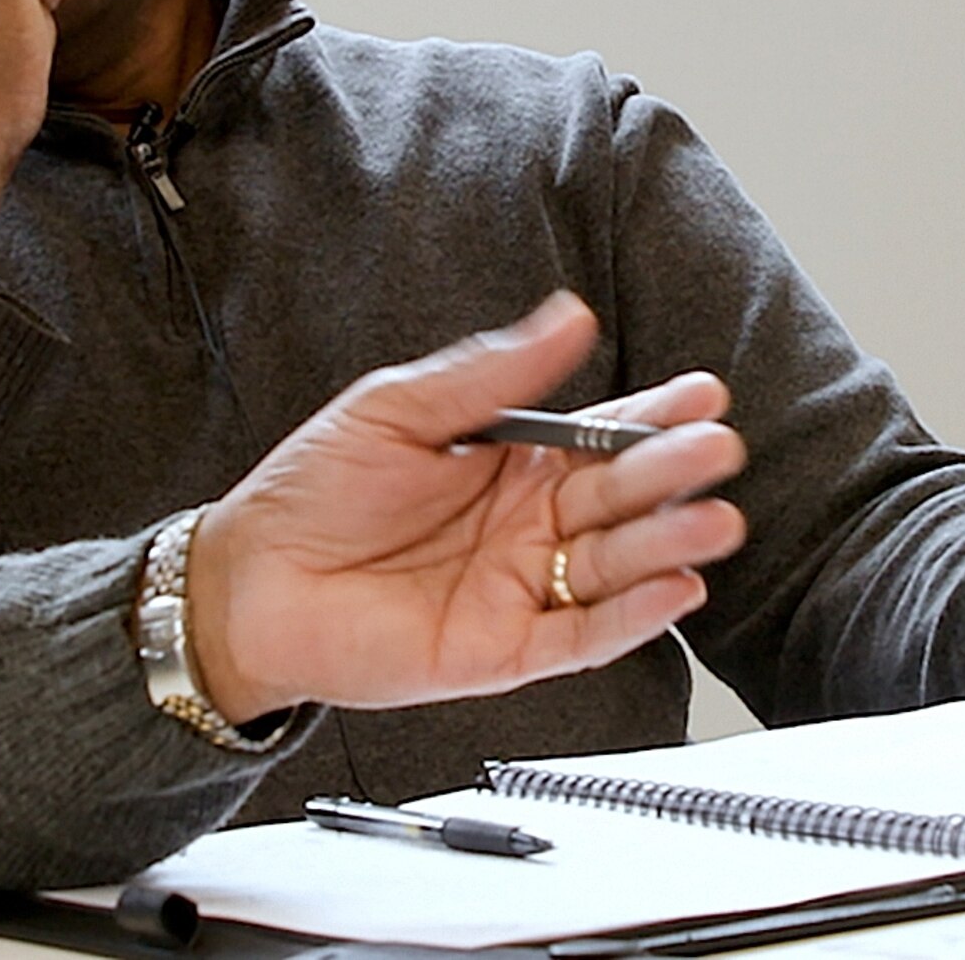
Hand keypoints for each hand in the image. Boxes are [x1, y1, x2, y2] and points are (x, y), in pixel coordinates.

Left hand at [187, 292, 748, 721]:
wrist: (249, 581)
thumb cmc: (310, 493)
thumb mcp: (396, 410)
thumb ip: (487, 374)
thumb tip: (566, 318)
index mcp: (508, 459)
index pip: (599, 434)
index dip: (652, 415)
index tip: (701, 392)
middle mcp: (527, 523)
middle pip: (618, 497)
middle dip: (670, 472)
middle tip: (716, 448)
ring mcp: (521, 586)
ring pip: (614, 564)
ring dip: (668, 542)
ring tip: (713, 518)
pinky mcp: (507, 648)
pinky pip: (584, 634)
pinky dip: (634, 616)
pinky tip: (675, 588)